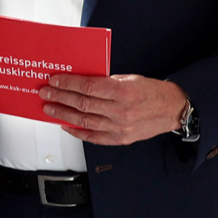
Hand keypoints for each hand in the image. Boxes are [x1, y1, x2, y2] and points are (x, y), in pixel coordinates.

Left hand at [39, 74, 186, 145]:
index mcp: (124, 92)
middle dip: (60, 97)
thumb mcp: (129, 78)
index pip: (88, 87)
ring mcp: (120, 128)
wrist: (172, 110)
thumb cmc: (151, 91)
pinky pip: (94, 137)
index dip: (68, 83)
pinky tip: (66, 125)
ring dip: (63, 114)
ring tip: (50, 108)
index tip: (54, 80)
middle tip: (46, 92)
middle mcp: (121, 111)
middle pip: (83, 104)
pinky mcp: (121, 139)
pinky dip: (77, 131)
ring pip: (85, 121)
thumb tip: (79, 82)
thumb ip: (105, 81)